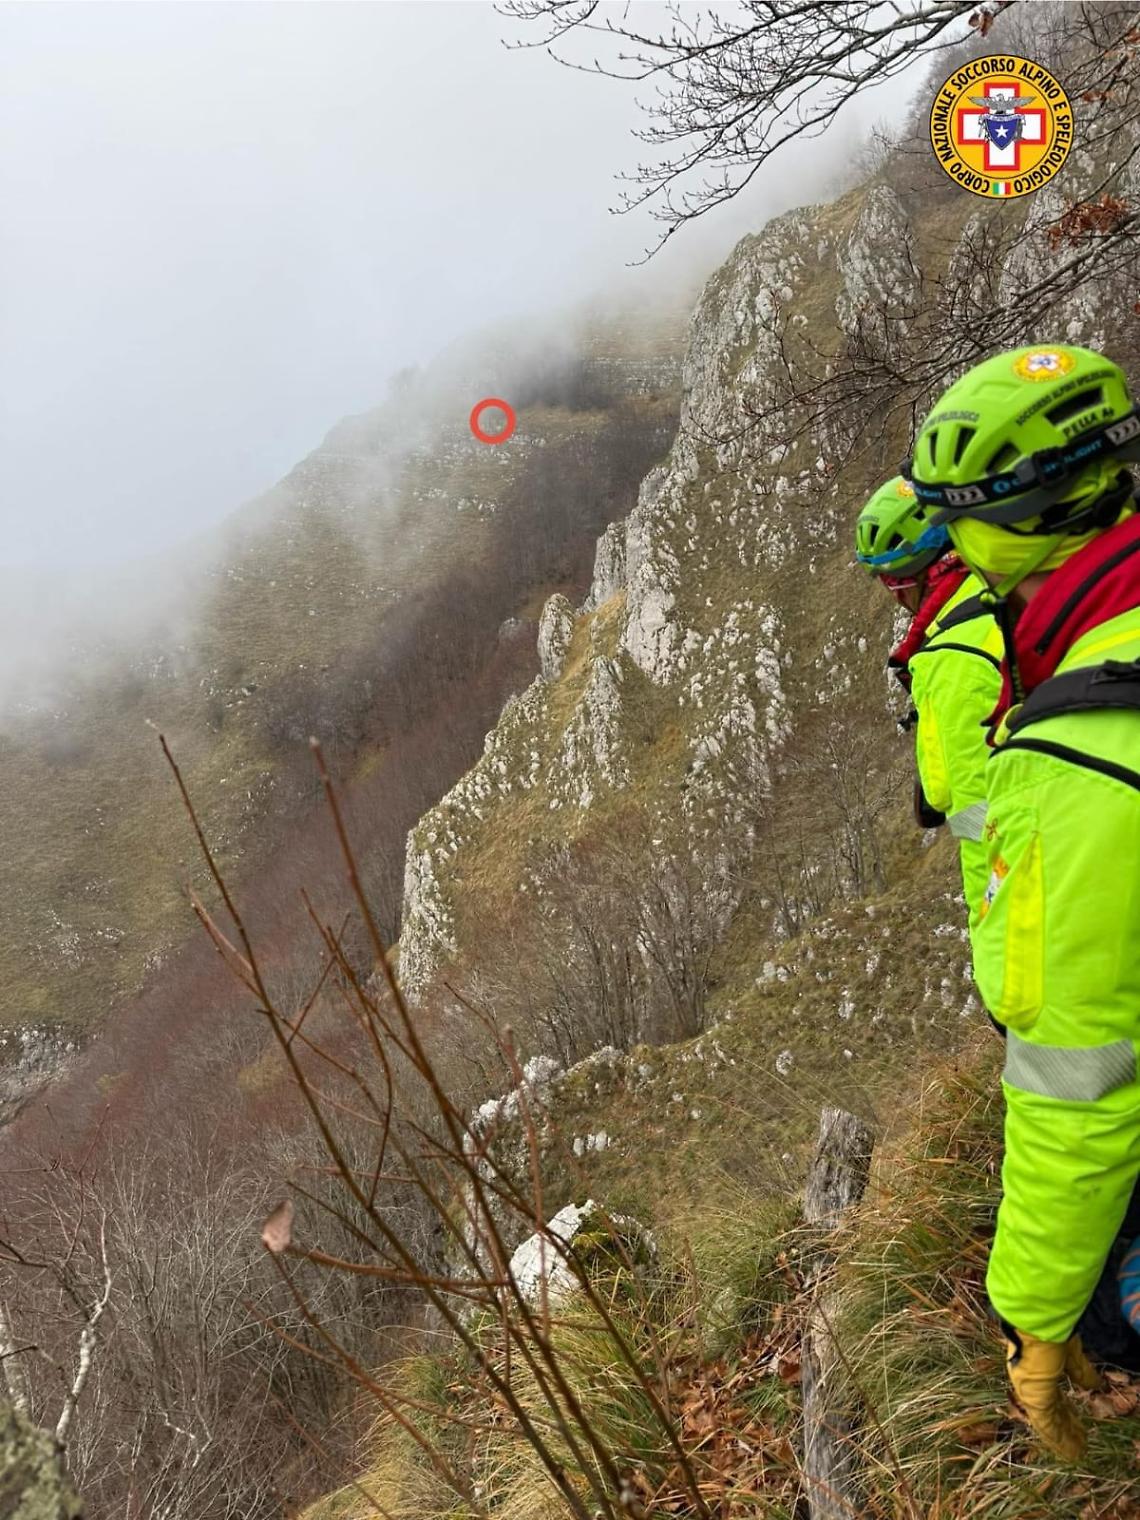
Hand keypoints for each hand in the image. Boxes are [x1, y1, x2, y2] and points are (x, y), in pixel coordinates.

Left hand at [1002, 1327, 1100, 1460]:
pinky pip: (1047, 1426)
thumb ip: (1081, 1371)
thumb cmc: (1052, 1330)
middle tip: (1081, 1443)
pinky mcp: (1033, 1399)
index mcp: (1040, 1372)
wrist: (1036, 1321)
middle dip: (1068, 1428)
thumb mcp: (1071, 1354)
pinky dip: (1060, 1441)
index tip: (1079, 1424)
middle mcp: (1033, 1385)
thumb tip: (1095, 1385)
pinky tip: (1071, 1453)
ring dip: (1066, 1439)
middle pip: (1054, 1413)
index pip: (1055, 1399)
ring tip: (1078, 1453)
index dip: (1068, 1413)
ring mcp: (1032, 1393)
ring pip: (1051, 1423)